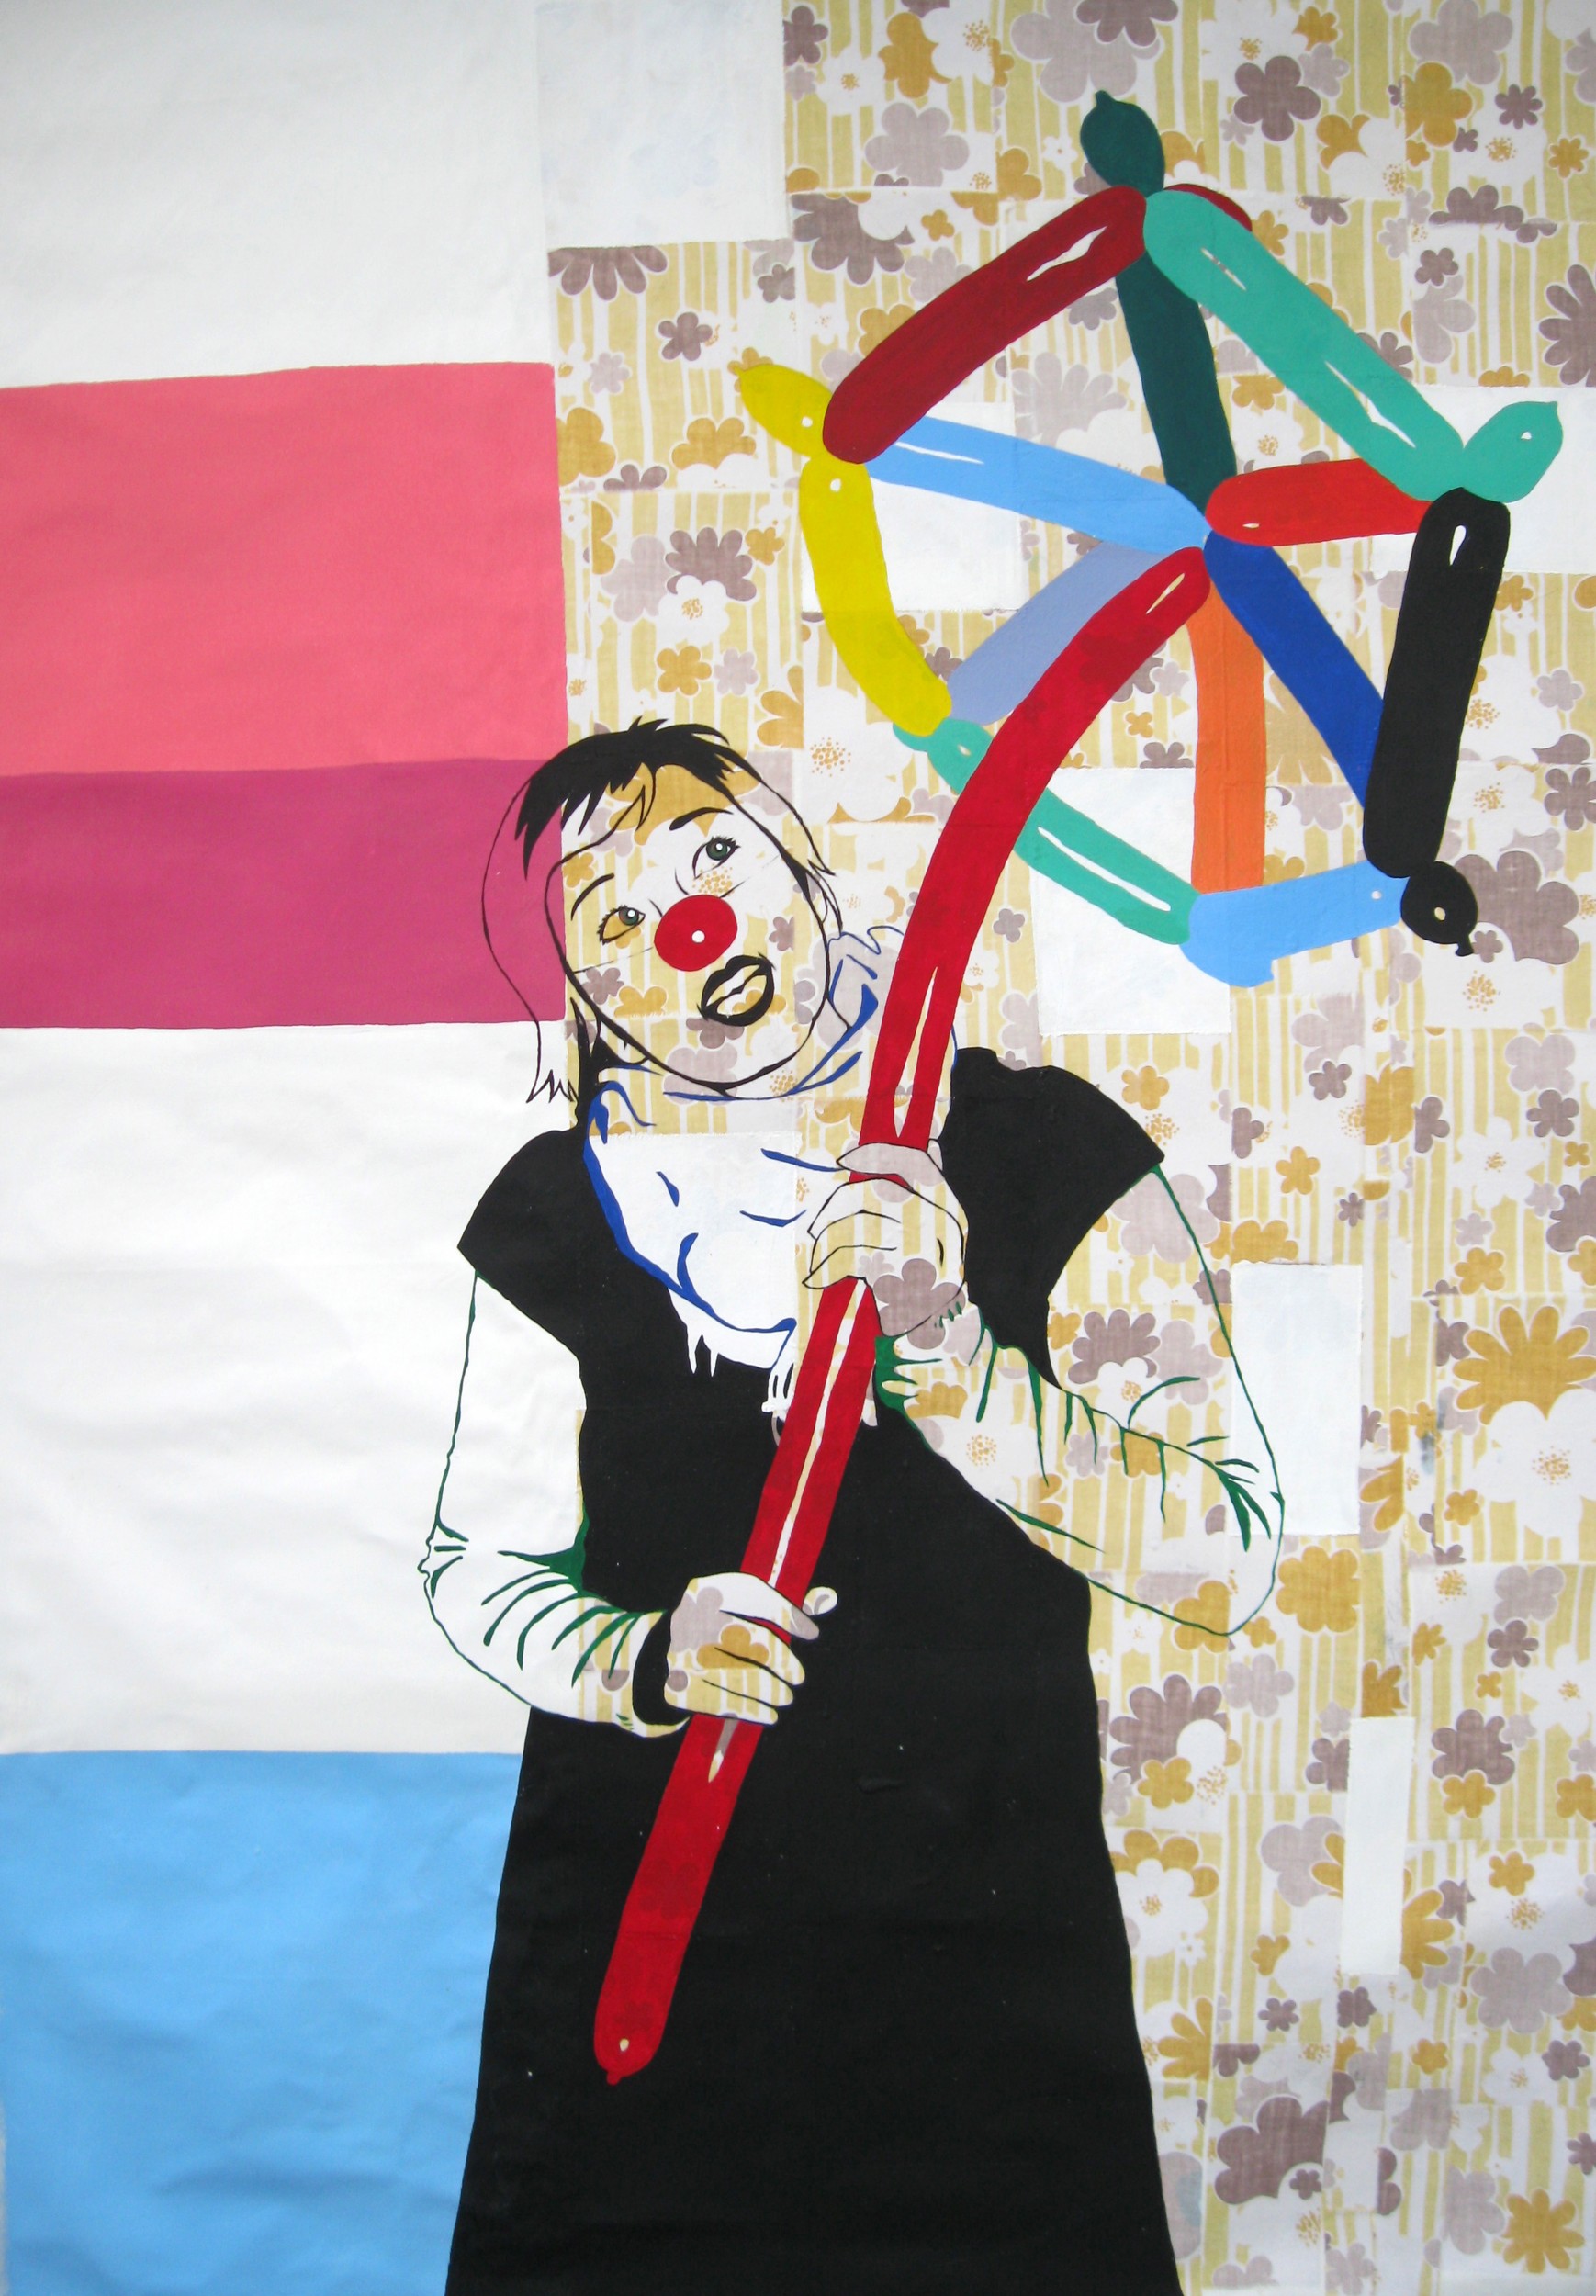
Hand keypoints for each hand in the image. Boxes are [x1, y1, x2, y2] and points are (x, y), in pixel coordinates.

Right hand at [663, 1573, 834, 1725]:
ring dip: (768, 1690)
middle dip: (779, 1661)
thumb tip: (828, 1599)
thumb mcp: (742, 1606)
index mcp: (707, 1590)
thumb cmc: (719, 1625)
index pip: (753, 1596)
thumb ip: (784, 1604)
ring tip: (787, 1698)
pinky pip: (721, 1703)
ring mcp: (680, 1655)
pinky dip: (750, 1711)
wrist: (663, 1653)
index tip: (812, 1634)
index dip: (786, 1613)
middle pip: (745, 1639)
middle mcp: (690, 1619)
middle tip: (799, 1678)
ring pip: (735, 1675)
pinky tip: (770, 1715)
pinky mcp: (678, 1687)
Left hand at [806, 1143, 965, 1341]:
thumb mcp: (935, 1241)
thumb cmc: (925, 1288)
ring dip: (827, 1244)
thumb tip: (931, 1146)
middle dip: (836, 1208)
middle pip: (875, 1193)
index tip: (846, 1158)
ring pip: (857, 1226)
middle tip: (816, 1229)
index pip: (917, 1165)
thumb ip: (929, 1197)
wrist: (935, 1344)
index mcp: (950, 1213)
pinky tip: (818, 1278)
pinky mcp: (898, 1275)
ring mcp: (920, 1249)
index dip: (879, 1155)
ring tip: (817, 1262)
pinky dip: (827, 1268)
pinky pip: (851, 1258)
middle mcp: (939, 1226)